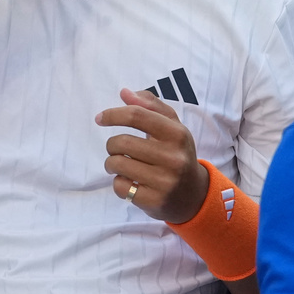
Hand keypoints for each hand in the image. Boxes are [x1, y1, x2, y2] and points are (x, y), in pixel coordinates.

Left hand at [96, 88, 209, 222]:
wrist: (193, 194)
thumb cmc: (177, 153)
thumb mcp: (172, 127)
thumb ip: (150, 106)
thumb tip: (125, 93)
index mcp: (177, 134)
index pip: (137, 116)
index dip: (113, 115)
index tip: (100, 118)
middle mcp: (173, 157)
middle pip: (121, 142)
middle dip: (112, 144)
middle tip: (117, 149)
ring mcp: (164, 181)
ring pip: (117, 164)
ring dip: (112, 163)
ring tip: (121, 165)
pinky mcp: (154, 201)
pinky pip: (120, 186)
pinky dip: (119, 182)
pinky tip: (130, 181)